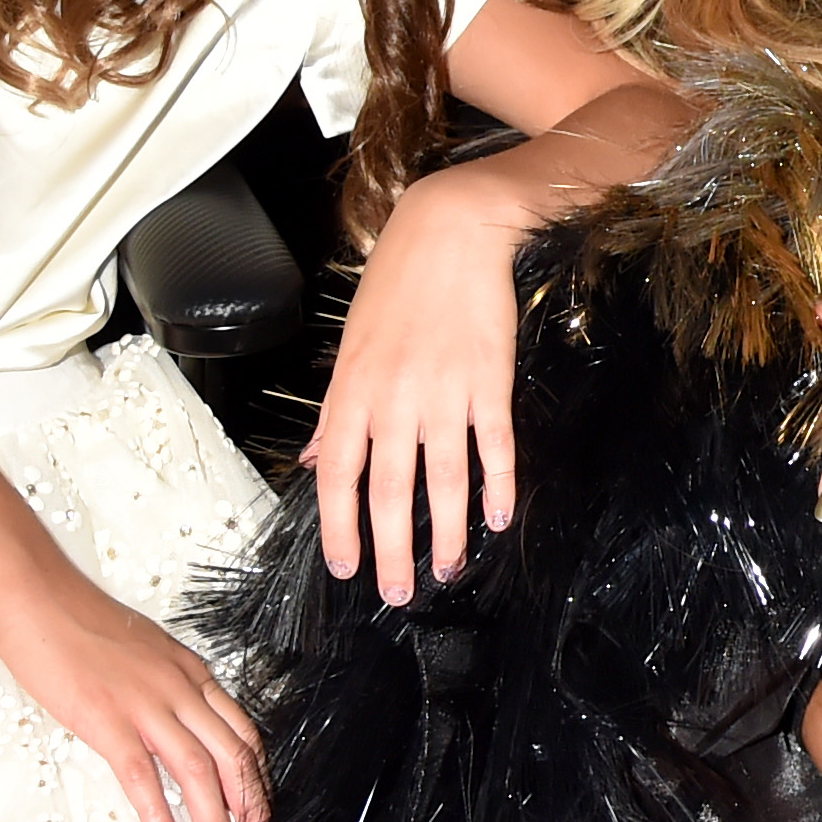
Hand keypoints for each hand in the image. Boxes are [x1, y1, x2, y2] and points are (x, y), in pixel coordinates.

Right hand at [0, 563, 266, 821]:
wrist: (37, 594)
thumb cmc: (78, 620)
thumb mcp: (142, 650)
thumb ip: (164, 685)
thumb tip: (173, 723)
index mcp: (189, 671)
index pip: (241, 731)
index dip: (257, 777)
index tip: (260, 810)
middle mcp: (178, 687)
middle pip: (232, 755)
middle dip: (250, 806)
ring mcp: (144, 703)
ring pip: (197, 769)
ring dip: (215, 818)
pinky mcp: (106, 718)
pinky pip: (142, 774)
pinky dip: (158, 812)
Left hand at [311, 167, 531, 605]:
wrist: (449, 228)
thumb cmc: (397, 283)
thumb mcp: (352, 344)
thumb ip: (339, 411)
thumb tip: (320, 461)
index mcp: (353, 390)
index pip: (340, 477)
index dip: (341, 528)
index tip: (346, 567)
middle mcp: (394, 397)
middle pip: (391, 491)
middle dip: (392, 550)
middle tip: (397, 593)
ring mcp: (444, 390)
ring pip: (445, 479)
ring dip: (449, 531)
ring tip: (450, 569)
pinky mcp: (488, 379)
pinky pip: (493, 445)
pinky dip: (498, 485)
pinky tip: (501, 518)